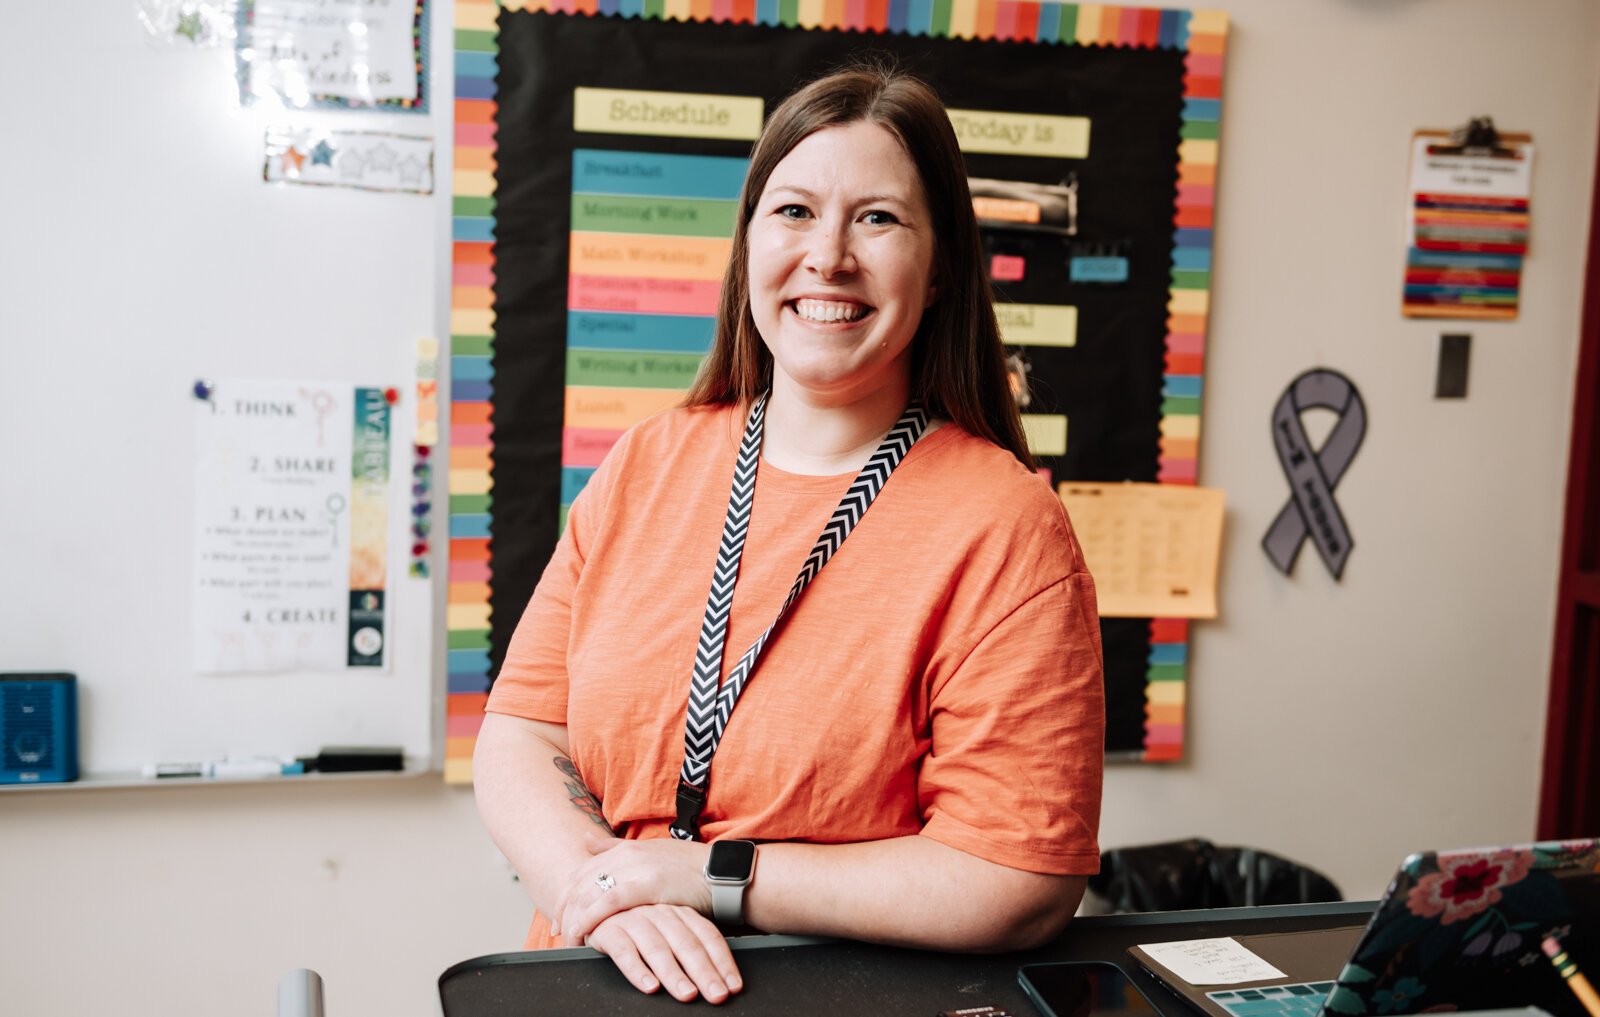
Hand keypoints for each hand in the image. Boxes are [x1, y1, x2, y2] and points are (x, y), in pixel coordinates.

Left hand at [553, 832, 713, 943]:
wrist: (720, 873)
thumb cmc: (688, 868)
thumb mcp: (650, 853)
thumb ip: (615, 848)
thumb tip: (585, 840)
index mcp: (624, 848)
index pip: (582, 872)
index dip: (566, 895)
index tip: (561, 917)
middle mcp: (625, 854)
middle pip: (580, 883)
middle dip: (564, 909)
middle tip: (560, 933)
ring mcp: (635, 868)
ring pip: (590, 892)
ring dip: (574, 917)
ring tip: (569, 939)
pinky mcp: (646, 884)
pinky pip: (608, 902)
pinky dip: (590, 917)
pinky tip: (582, 932)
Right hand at [586, 905, 742, 1003]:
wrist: (592, 905)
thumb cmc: (637, 924)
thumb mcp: (666, 928)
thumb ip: (688, 944)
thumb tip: (719, 977)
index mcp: (678, 912)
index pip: (707, 936)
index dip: (722, 961)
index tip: (733, 986)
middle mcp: (659, 913)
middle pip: (687, 944)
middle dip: (705, 972)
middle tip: (717, 995)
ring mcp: (634, 919)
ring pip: (658, 948)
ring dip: (674, 973)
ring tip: (687, 995)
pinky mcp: (608, 929)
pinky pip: (623, 950)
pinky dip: (637, 970)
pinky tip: (649, 986)